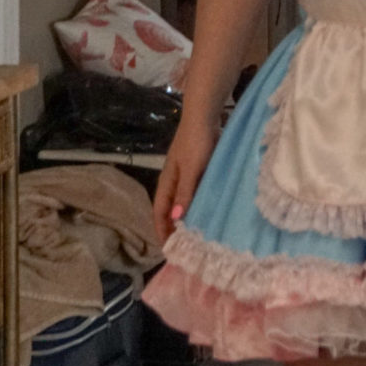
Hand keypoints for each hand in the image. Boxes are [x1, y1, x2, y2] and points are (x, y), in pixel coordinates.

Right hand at [152, 115, 219, 237]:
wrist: (203, 117)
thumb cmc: (196, 143)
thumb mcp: (190, 170)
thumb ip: (184, 193)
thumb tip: (176, 219)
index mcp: (167, 181)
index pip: (159, 211)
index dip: (161, 229)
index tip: (168, 249)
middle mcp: (172, 180)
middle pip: (168, 209)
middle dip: (171, 228)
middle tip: (182, 248)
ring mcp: (184, 175)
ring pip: (180, 202)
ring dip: (184, 217)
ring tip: (193, 235)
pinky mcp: (196, 170)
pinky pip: (192, 193)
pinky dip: (195, 205)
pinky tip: (206, 211)